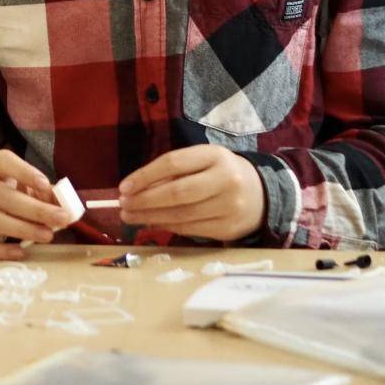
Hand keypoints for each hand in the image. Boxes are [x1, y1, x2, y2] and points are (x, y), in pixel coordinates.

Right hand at [0, 150, 75, 259]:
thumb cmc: (6, 195)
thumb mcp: (23, 186)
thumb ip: (44, 193)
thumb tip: (65, 206)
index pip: (4, 162)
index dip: (25, 172)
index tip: (45, 184)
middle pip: (6, 197)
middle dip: (37, 210)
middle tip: (62, 219)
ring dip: (24, 229)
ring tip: (48, 236)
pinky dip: (1, 251)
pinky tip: (20, 252)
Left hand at [118, 145, 265, 240]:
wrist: (262, 195)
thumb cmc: (220, 174)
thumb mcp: (202, 162)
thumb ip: (173, 172)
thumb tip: (135, 190)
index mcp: (215, 155)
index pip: (173, 163)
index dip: (145, 175)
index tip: (124, 187)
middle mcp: (225, 180)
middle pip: (177, 192)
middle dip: (145, 200)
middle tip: (123, 205)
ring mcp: (230, 206)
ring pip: (182, 215)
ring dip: (151, 217)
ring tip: (130, 217)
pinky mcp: (229, 228)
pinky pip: (191, 229)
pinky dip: (168, 227)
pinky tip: (153, 223)